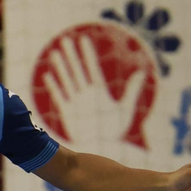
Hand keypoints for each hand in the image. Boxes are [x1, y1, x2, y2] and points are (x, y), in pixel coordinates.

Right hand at [47, 33, 143, 149]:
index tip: (83, 40)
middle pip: (77, 71)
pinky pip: (59, 97)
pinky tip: (48, 76)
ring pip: (67, 81)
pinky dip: (54, 87)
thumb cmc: (116, 131)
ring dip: (61, 68)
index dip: (88, 55)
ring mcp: (75, 103)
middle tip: (66, 40)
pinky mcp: (67, 114)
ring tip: (55, 53)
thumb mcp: (126, 109)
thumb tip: (142, 72)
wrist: (102, 150)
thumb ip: (132, 91)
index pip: (92, 69)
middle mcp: (86, 95)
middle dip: (72, 55)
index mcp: (100, 92)